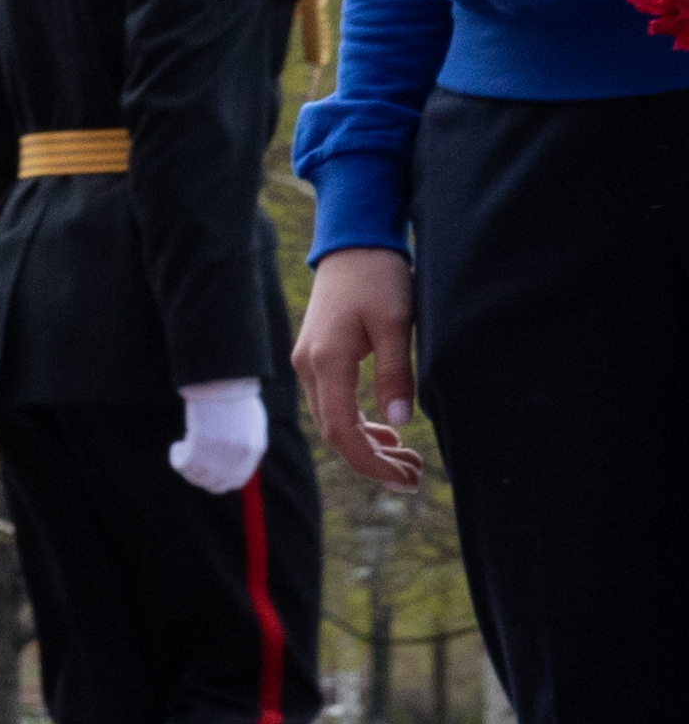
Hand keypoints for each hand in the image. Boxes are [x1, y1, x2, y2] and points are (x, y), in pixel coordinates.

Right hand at [168, 376, 273, 497]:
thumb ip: (247, 446)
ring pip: (197, 477)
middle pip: (216, 484)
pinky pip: (183, 465)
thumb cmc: (236, 397)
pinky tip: (176, 446)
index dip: (220, 480)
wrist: (224, 382)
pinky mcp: (200, 447)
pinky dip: (177, 458)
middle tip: (192, 464)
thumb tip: (234, 464)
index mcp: (254, 450)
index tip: (208, 472)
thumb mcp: (252, 424)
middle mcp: (238, 456)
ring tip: (183, 449)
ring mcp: (219, 453)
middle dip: (201, 478)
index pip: (236, 481)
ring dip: (187, 467)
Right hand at [296, 248, 417, 485]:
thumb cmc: (379, 278)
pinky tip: (387, 432)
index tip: (404, 478)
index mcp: (328, 362)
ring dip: (368, 445)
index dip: (370, 462)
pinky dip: (359, 425)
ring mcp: (309, 365)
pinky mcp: (317, 359)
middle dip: (373, 461)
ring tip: (407, 459)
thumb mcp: (396, 323)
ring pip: (334, 421)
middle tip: (414, 478)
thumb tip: (400, 423)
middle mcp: (309, 368)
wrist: (353, 245)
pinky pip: (334, 405)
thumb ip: (397, 372)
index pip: (342, 430)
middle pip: (335, 433)